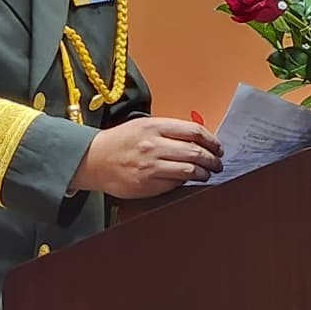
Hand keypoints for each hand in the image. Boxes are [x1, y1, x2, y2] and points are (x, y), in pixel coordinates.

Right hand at [71, 116, 221, 199]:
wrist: (93, 159)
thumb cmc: (119, 142)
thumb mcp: (143, 126)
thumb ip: (168, 131)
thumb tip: (197, 139)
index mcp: (154, 126)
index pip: (194, 131)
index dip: (211, 140)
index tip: (217, 147)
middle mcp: (153, 145)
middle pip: (196, 152)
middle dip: (212, 159)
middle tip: (217, 163)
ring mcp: (150, 166)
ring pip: (189, 170)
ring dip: (203, 173)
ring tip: (206, 174)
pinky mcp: (147, 184)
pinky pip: (175, 184)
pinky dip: (185, 182)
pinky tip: (186, 180)